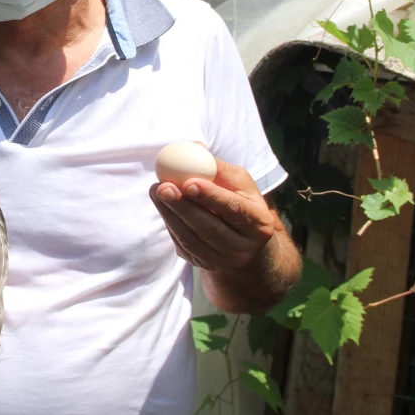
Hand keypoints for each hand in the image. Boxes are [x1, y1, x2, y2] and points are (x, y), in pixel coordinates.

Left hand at [148, 155, 279, 274]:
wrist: (248, 248)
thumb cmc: (242, 205)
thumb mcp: (242, 186)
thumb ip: (219, 169)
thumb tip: (194, 148)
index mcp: (259, 224)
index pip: (234, 209)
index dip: (211, 196)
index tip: (188, 183)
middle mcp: (244, 248)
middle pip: (209, 228)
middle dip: (183, 206)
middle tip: (163, 187)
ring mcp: (223, 261)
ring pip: (192, 239)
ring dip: (170, 214)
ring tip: (155, 191)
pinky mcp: (204, 266)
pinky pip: (183, 245)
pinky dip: (170, 225)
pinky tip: (162, 207)